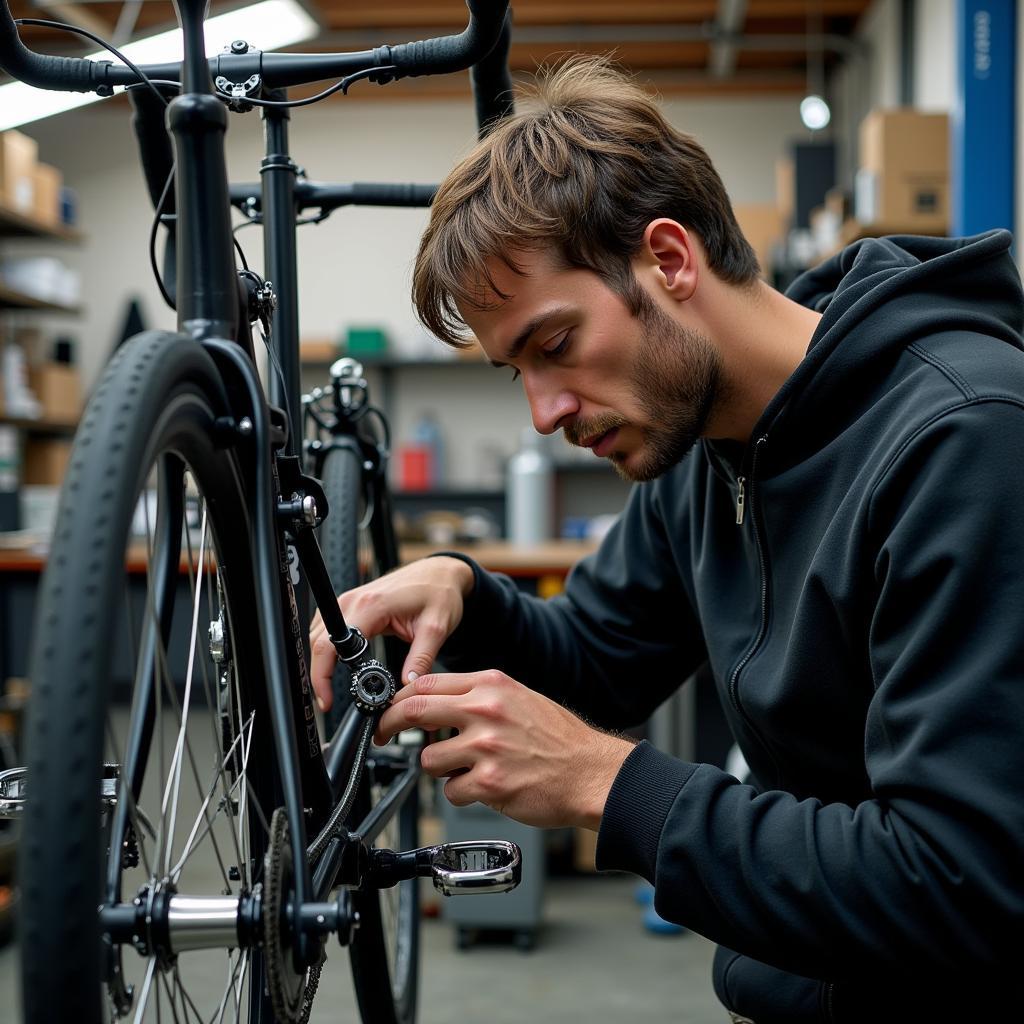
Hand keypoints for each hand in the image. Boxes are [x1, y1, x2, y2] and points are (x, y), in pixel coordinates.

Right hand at [309, 556, 473, 711]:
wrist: (440, 572)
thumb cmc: (439, 592)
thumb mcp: (437, 628)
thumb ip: (421, 658)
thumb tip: (406, 684)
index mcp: (372, 606)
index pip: (332, 644)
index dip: (322, 676)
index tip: (327, 699)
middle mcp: (355, 600)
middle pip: (319, 641)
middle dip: (318, 674)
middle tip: (328, 700)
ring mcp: (350, 599)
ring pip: (318, 634)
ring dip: (321, 661)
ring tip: (331, 686)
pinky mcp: (352, 602)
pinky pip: (327, 627)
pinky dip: (327, 647)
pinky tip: (337, 664)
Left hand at [377, 669, 635, 829]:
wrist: (591, 771)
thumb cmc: (559, 738)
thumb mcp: (519, 696)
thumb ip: (477, 695)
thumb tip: (434, 700)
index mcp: (491, 685)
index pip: (426, 683)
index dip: (399, 698)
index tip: (390, 709)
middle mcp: (486, 711)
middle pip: (414, 712)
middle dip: (389, 726)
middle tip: (383, 735)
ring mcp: (486, 747)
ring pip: (429, 758)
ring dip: (439, 768)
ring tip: (464, 769)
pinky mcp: (489, 783)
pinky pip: (450, 791)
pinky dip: (461, 793)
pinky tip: (483, 787)